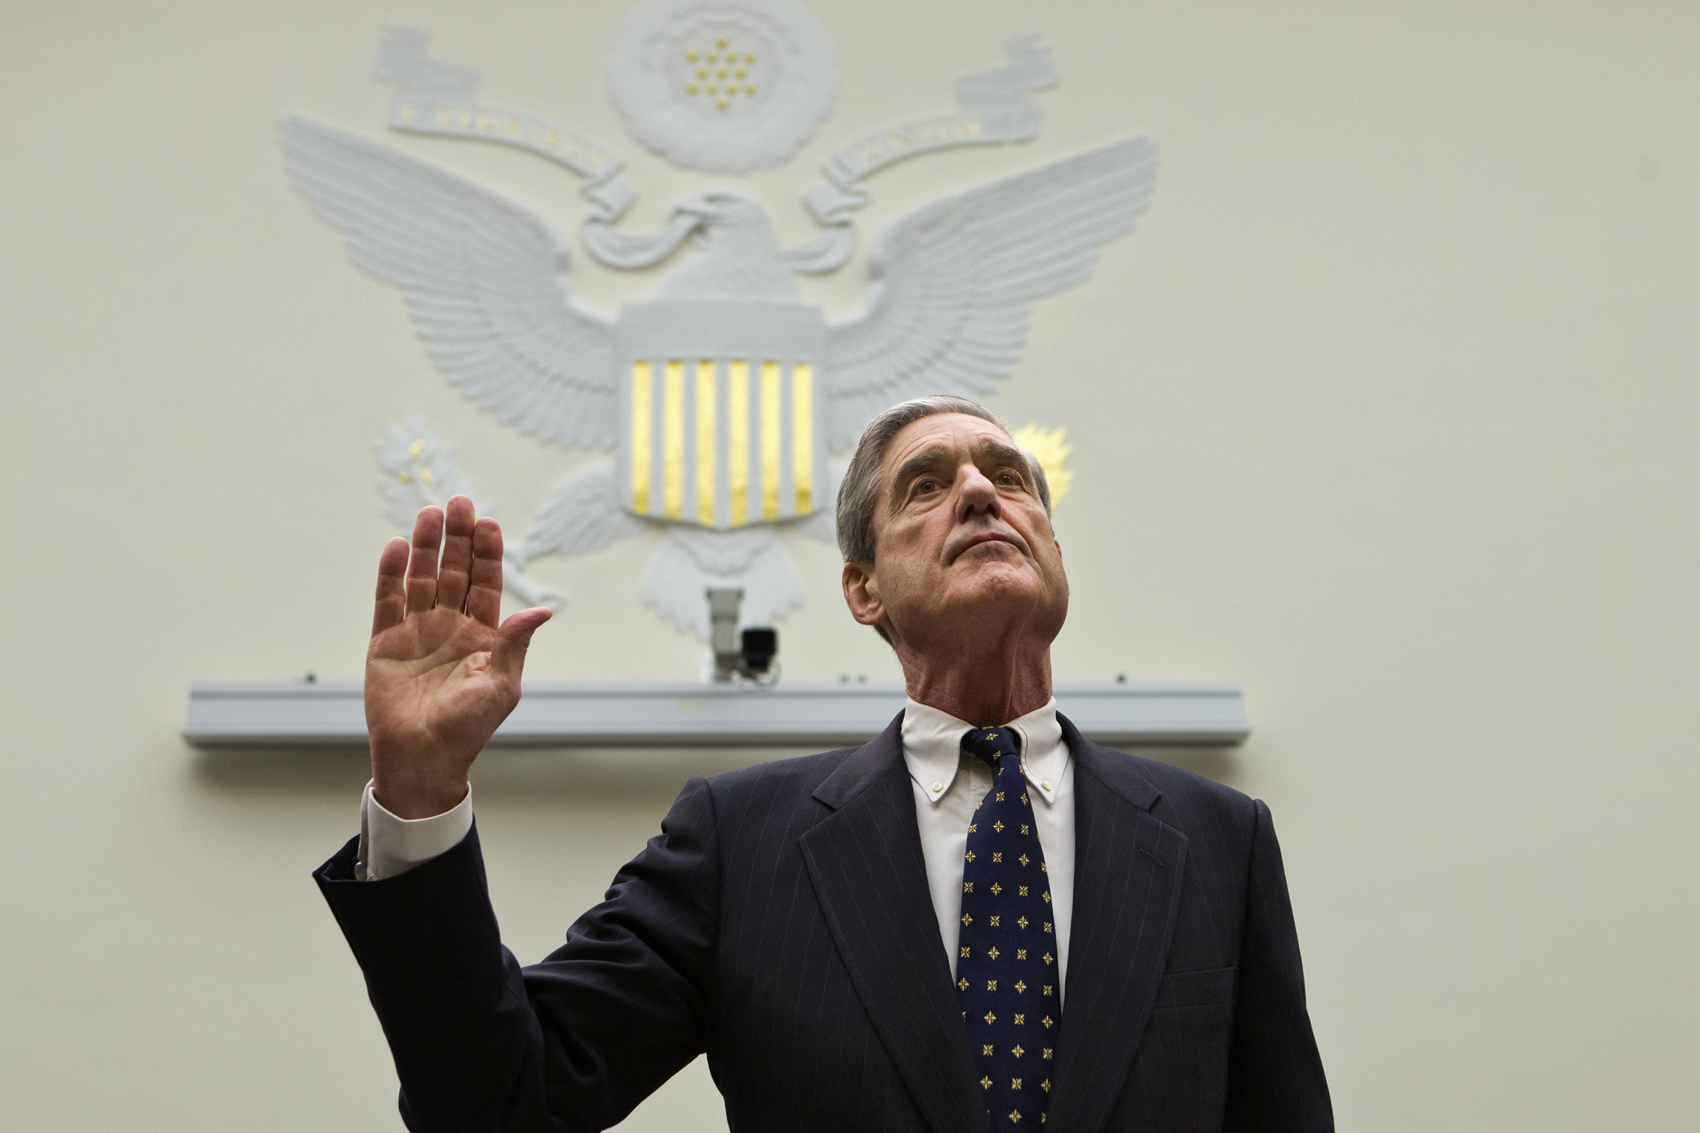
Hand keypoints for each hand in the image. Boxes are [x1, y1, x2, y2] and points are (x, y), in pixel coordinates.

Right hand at [365, 496, 551, 817]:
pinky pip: (389, 600)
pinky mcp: (386, 642)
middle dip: (458, 538)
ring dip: (427, 546)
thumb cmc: (468, 726)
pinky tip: (400, 547)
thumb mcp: (502, 684)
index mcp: (484, 635)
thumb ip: (516, 642)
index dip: (487, 554)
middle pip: (455, 572)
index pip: (486, 584)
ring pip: (423, 578)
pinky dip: (392, 573)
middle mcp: (450, 627)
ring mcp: (417, 631)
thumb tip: (544, 610)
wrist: (423, 757)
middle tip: (460, 502)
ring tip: (431, 513)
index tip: (488, 523)